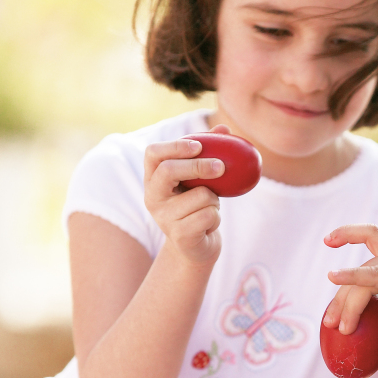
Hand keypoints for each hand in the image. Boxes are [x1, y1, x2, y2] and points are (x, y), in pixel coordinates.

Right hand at [143, 125, 229, 266]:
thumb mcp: (201, 180)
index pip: (153, 153)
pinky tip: (208, 224)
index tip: (199, 145)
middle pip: (169, 170)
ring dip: (215, 200)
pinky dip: (216, 217)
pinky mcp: (179, 235)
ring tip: (209, 208)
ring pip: (200, 195)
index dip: (175, 146)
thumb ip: (209, 153)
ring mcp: (163, 217)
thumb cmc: (198, 206)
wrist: (196, 247)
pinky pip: (208, 215)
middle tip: (221, 166)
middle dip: (198, 165)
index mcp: (153, 178)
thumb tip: (224, 129)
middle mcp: (152, 196)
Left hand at [323, 224, 377, 341]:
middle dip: (340, 297)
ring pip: (361, 280)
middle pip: (359, 272)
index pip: (371, 236)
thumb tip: (375, 340)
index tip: (328, 240)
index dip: (348, 233)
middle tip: (329, 322)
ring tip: (340, 327)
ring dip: (346, 304)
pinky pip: (370, 278)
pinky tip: (333, 277)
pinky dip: (350, 277)